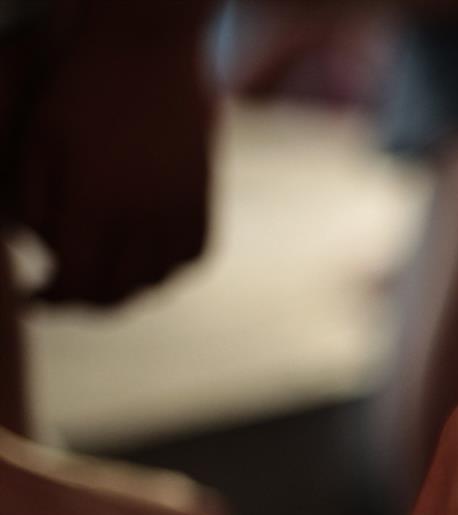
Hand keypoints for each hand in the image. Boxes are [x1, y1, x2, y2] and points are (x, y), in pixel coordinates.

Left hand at [16, 25, 213, 305]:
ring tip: (102, 282)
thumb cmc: (80, 85)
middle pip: (116, 293)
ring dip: (126, 292)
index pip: (73, 282)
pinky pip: (191, 256)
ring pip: (156, 282)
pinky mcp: (203, 198)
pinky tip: (148, 263)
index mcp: (93, 205)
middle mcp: (143, 219)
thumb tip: (42, 253)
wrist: (146, 45)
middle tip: (62, 298)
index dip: (49, 299)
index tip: (32, 299)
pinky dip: (169, 271)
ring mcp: (179, 211)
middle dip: (84, 304)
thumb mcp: (36, 140)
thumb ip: (34, 203)